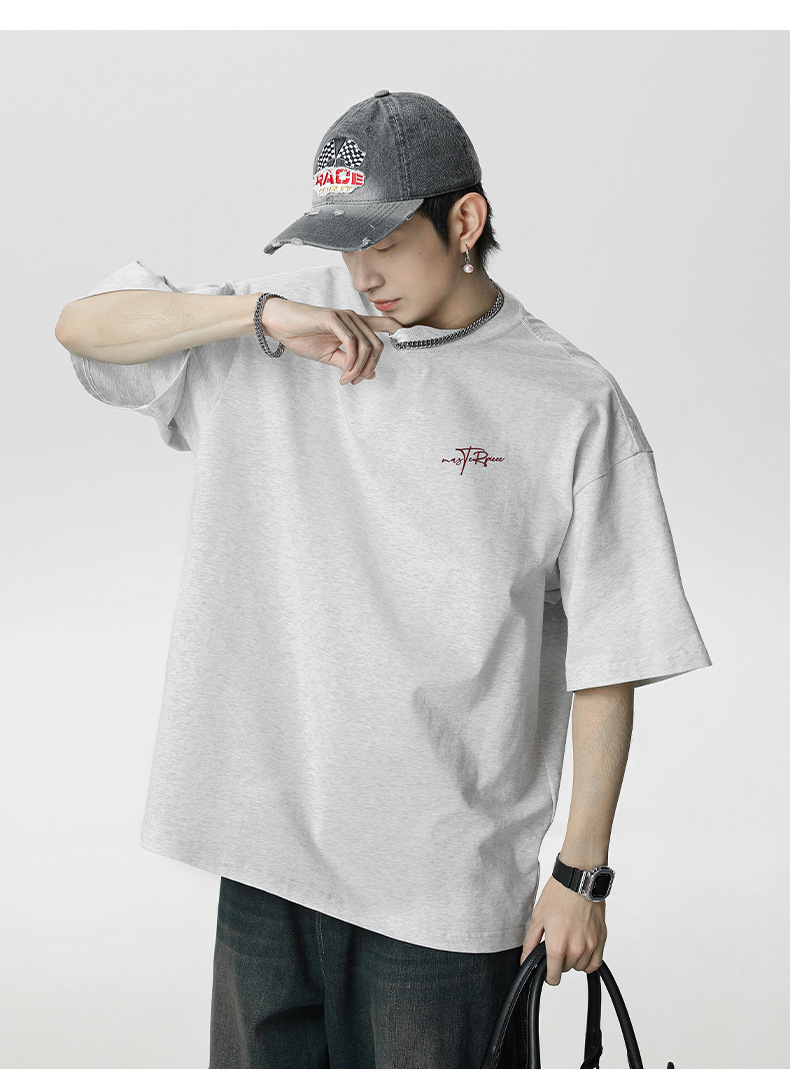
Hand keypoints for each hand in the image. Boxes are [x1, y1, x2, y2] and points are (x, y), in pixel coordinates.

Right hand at [260, 297, 402, 385]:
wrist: (279, 323)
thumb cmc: (303, 336)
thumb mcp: (329, 354)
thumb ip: (349, 363)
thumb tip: (371, 375)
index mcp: (354, 324)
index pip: (381, 325)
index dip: (395, 327)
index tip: (404, 332)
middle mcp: (353, 318)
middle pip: (377, 345)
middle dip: (370, 368)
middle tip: (356, 381)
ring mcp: (344, 317)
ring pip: (365, 346)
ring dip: (358, 369)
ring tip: (346, 380)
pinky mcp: (333, 318)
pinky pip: (351, 342)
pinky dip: (351, 363)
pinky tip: (343, 374)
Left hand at [519, 875, 606, 985]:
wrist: (579, 879)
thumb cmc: (558, 894)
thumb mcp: (537, 917)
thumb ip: (530, 942)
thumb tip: (525, 960)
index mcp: (558, 945)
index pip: (554, 976)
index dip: (548, 974)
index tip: (547, 970)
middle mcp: (576, 949)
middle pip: (566, 969)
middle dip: (559, 961)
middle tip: (556, 943)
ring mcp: (591, 945)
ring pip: (580, 966)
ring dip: (574, 959)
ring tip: (569, 940)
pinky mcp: (601, 939)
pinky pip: (596, 962)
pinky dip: (588, 960)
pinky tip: (582, 949)